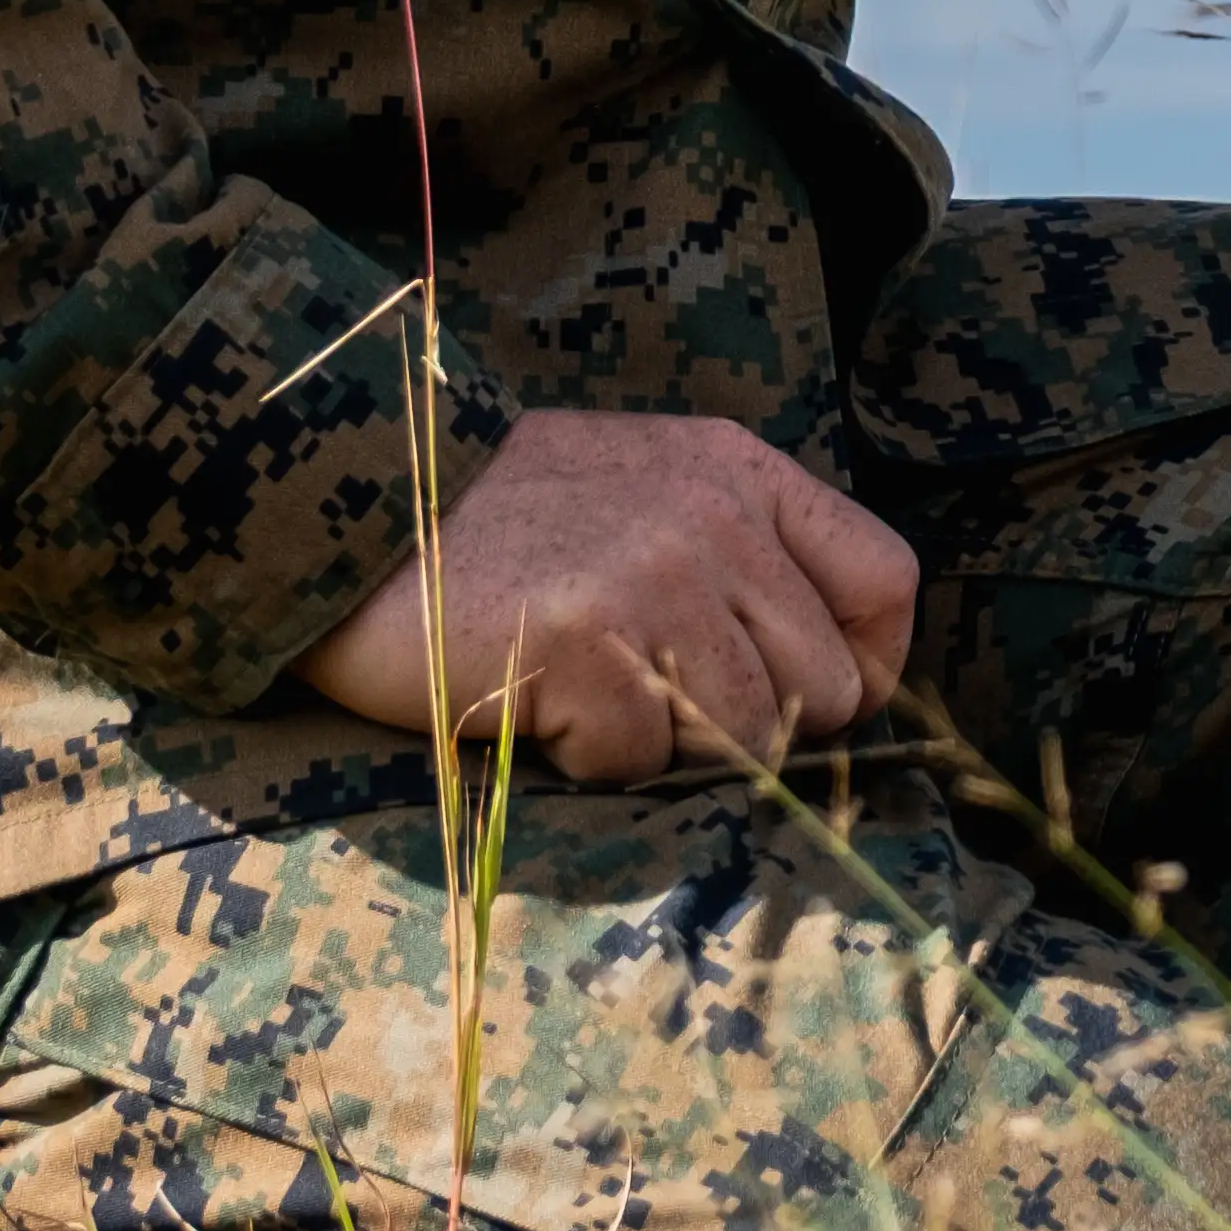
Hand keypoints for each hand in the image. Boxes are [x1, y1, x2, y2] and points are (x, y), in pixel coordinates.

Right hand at [289, 409, 919, 782]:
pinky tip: (536, 705)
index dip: (869, 666)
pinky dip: (590, 758)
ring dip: (667, 745)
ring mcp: (656, 576)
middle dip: (752, 724)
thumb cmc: (488, 520)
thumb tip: (827, 675)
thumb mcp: (635, 487)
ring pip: (746, 736)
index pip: (887, 579)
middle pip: (826, 687)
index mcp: (737, 469)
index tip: (813, 706)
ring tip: (587, 694)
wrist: (344, 514)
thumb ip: (734, 548)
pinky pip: (643, 760)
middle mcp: (715, 515)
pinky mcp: (589, 643)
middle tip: (655, 703)